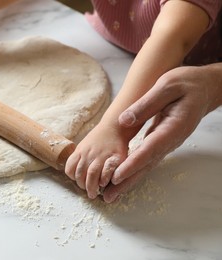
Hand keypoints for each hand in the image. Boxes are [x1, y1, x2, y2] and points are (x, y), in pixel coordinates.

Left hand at [102, 65, 219, 202]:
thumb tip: (124, 120)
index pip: (149, 149)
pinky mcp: (161, 142)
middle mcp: (170, 140)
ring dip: (129, 180)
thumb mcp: (167, 85)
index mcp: (173, 127)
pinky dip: (134, 170)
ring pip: (146, 165)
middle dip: (127, 181)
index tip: (117, 176)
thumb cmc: (187, 84)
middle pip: (146, 164)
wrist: (204, 89)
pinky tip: (122, 178)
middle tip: (109, 197)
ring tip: (111, 195)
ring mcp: (166, 143)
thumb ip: (147, 103)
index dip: (133, 163)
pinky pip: (146, 159)